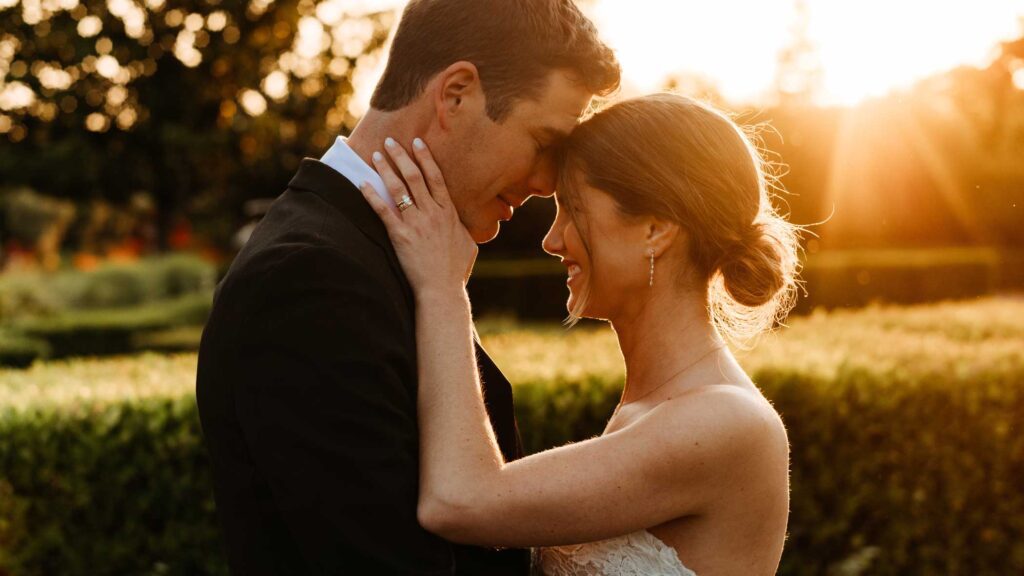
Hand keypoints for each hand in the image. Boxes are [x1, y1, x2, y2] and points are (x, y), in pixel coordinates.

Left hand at [358, 137, 477, 297]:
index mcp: (449, 213)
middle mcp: (432, 214)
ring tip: (377, 155)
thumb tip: (463, 224)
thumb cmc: (456, 271)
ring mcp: (416, 223)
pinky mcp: (400, 236)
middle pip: (415, 177)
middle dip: (402, 156)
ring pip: (399, 188)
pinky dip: (372, 196)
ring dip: (386, 169)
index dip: (425, 158)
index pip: (436, 177)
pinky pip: (383, 210)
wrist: (442, 290)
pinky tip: (363, 184)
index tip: (417, 142)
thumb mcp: (469, 245)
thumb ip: (463, 229)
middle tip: (391, 141)